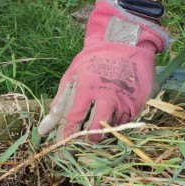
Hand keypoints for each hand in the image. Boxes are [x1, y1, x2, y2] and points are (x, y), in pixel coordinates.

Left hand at [38, 0, 169, 141]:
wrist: (126, 42)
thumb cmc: (93, 59)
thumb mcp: (72, 76)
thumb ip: (59, 102)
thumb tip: (44, 128)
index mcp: (87, 89)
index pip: (74, 118)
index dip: (67, 133)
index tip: (62, 143)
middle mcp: (107, 96)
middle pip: (97, 127)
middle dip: (89, 138)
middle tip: (83, 140)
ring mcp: (125, 99)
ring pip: (114, 127)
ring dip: (104, 131)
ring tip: (97, 130)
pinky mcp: (139, 101)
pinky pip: (127, 120)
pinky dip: (118, 122)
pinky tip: (111, 118)